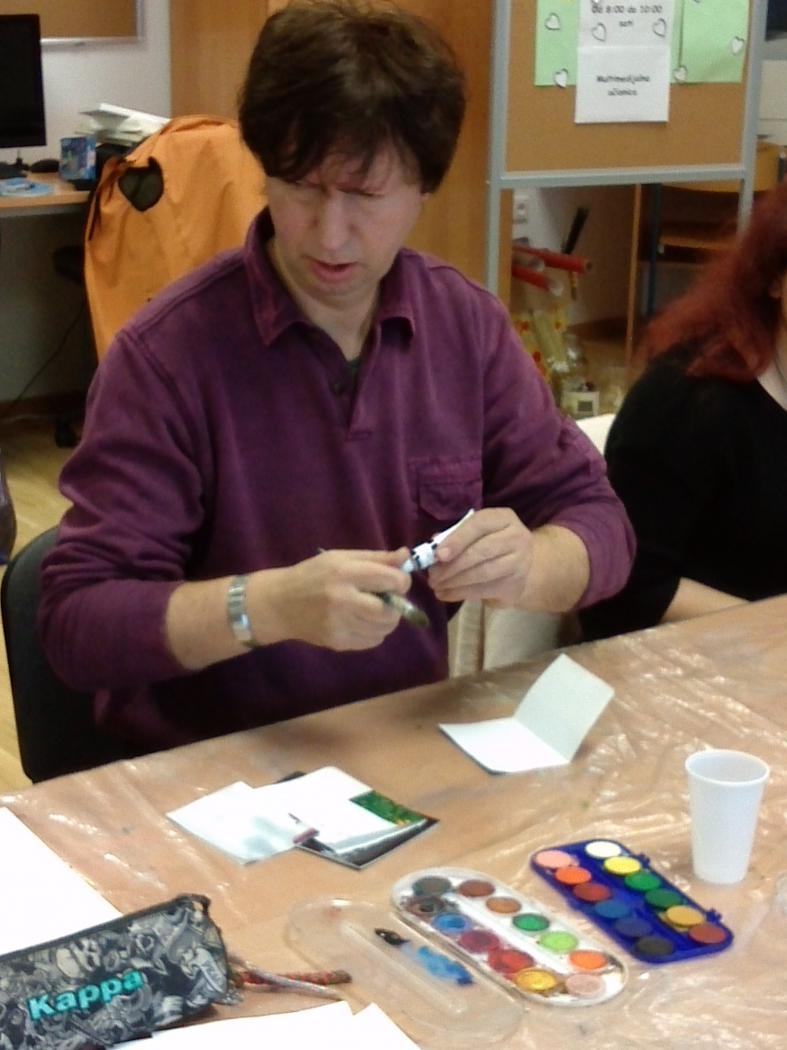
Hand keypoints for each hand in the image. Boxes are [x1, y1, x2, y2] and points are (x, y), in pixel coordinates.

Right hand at [250, 547, 411, 650]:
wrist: (279, 603)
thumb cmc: (312, 575)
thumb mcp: (341, 557)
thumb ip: (376, 558)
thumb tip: (406, 556)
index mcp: (345, 572)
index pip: (392, 580)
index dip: (401, 581)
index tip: (395, 582)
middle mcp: (343, 599)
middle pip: (390, 610)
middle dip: (396, 605)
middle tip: (386, 599)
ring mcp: (339, 624)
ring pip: (384, 629)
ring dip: (386, 620)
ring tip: (373, 609)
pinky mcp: (337, 642)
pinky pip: (372, 641)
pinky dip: (374, 632)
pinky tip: (361, 621)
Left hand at [427, 508, 532, 607]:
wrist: (520, 568)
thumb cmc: (490, 545)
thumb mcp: (475, 534)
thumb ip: (455, 536)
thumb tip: (432, 547)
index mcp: (504, 518)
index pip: (480, 524)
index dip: (457, 539)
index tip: (438, 555)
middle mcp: (517, 538)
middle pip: (482, 551)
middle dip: (452, 565)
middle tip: (433, 576)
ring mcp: (520, 563)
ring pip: (483, 573)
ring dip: (455, 582)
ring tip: (437, 586)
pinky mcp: (515, 586)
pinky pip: (484, 590)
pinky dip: (461, 593)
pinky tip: (446, 594)